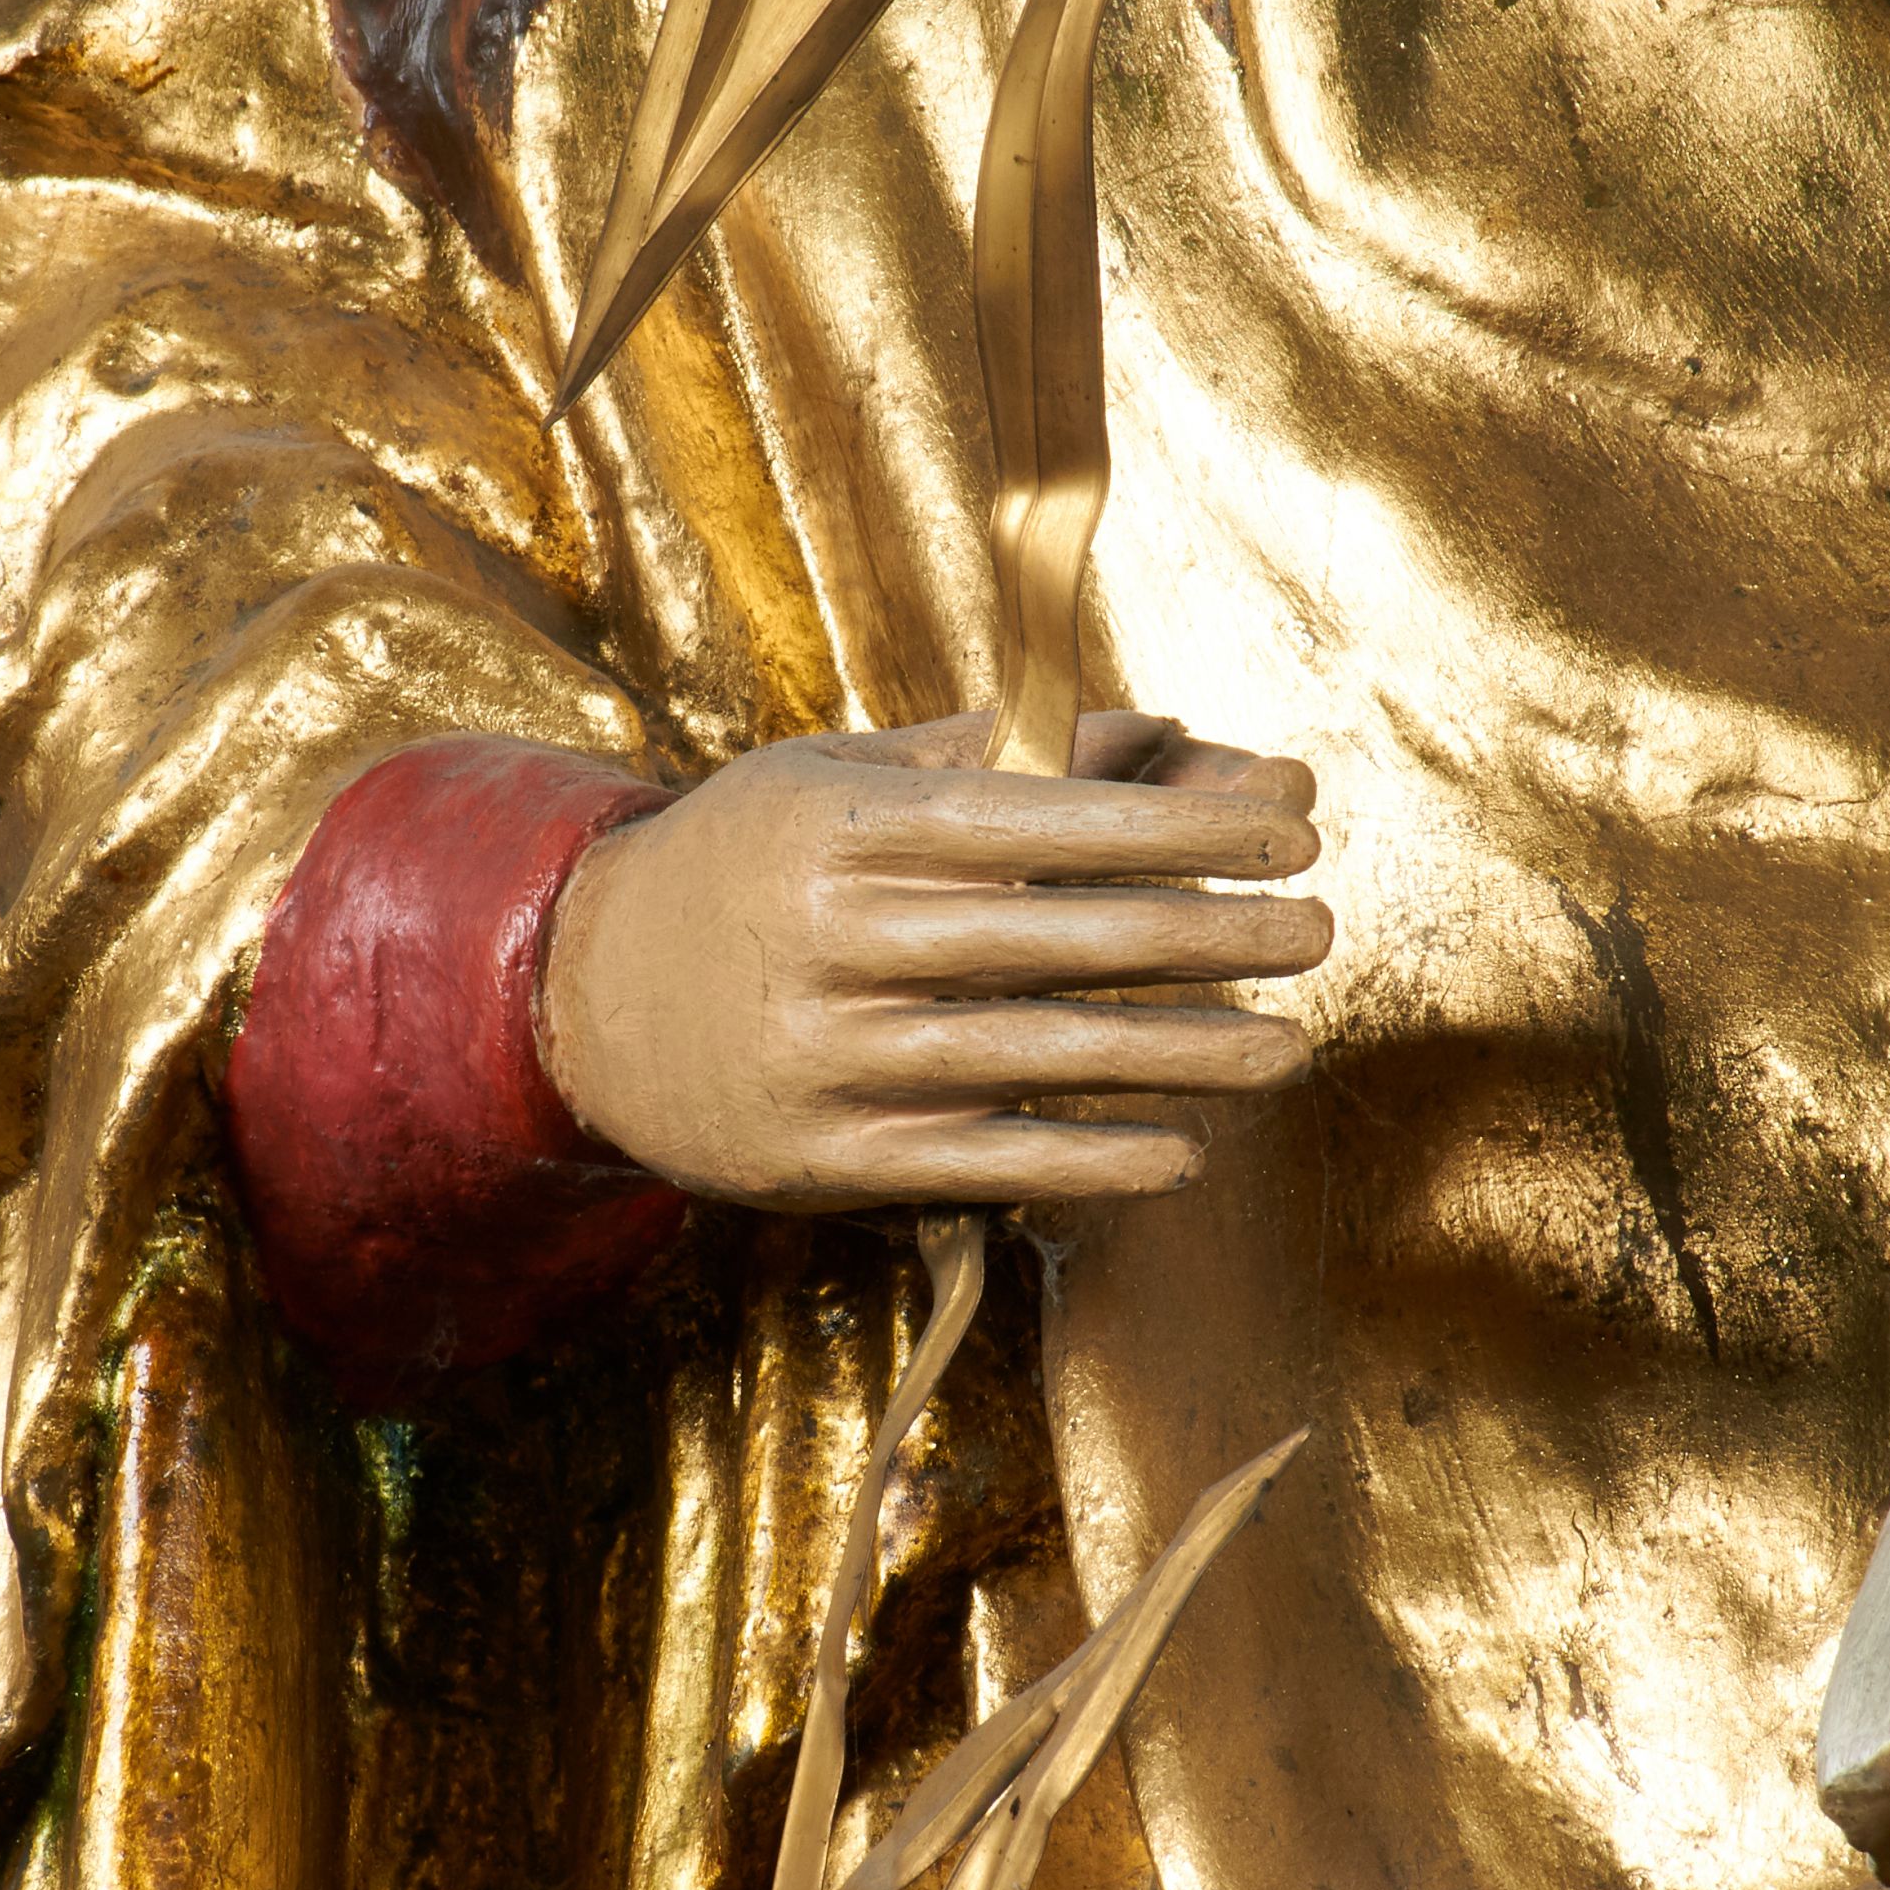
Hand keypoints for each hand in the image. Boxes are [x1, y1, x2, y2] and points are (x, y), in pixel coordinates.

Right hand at [539, 712, 1331, 1209]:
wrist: (571, 996)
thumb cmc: (737, 865)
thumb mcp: (833, 780)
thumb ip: (987, 757)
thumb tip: (1158, 730)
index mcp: (853, 830)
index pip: (1049, 823)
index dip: (1182, 829)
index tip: (1291, 830)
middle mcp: (845, 941)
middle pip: (1064, 939)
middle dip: (1210, 936)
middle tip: (1319, 932)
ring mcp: (838, 1057)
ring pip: (1043, 1057)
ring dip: (1182, 1056)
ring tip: (1288, 1048)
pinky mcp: (831, 1156)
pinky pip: (986, 1158)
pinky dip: (1090, 1159)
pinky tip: (1181, 1151)